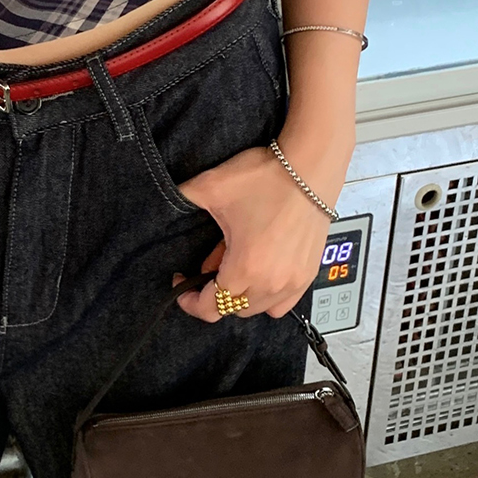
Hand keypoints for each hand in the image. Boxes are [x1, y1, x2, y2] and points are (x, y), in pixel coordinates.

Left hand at [174, 144, 333, 323]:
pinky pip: (283, 303)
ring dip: (240, 295)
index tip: (182, 282)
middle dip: (213, 292)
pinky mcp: (307, 274)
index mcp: (245, 269)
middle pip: (232, 309)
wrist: (310, 168)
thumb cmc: (267, 178)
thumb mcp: (211, 187)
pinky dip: (267, 296)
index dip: (189, 301)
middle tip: (208, 264)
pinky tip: (260, 273)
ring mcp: (292, 281)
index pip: (210, 308)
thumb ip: (182, 198)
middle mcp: (271, 283)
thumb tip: (167, 201)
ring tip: (236, 265)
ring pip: (257, 309)